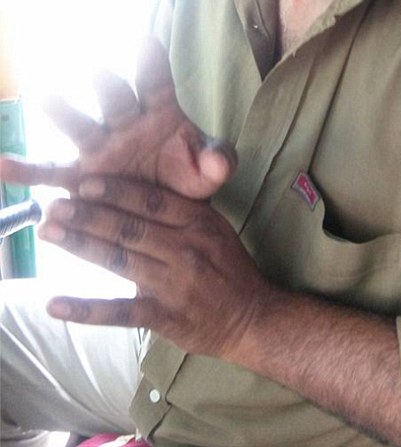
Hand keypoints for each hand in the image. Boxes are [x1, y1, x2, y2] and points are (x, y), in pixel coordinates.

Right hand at [0, 37, 234, 198]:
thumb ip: (218, 161)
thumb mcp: (208, 171)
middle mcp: (125, 122)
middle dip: (109, 85)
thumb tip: (221, 161)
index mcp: (160, 111)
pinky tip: (3, 165)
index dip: (152, 62)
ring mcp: (99, 146)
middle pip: (116, 99)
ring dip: (65, 112)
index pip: (157, 82)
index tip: (146, 40)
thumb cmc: (188, 176)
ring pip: (80, 125)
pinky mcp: (80, 175)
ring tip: (46, 96)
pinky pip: (51, 171)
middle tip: (99, 70)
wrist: (169, 208)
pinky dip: (27, 169)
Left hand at [39, 174, 274, 358]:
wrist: (252, 316)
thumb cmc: (229, 266)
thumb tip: (133, 191)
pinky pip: (120, 312)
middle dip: (88, 215)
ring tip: (50, 233)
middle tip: (53, 205)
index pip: (151, 201)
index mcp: (198, 221)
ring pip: (121, 261)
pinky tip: (54, 304)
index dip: (116, 190)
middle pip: (130, 227)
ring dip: (82, 246)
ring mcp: (174, 284)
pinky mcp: (164, 317)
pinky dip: (86, 310)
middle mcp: (185, 248)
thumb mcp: (214, 226)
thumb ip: (179, 210)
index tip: (83, 182)